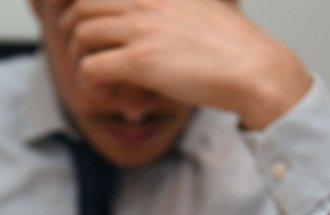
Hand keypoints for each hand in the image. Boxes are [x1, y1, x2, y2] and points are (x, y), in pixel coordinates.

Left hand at [59, 0, 312, 129]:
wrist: (255, 69)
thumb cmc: (231, 47)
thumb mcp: (199, 7)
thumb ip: (169, 6)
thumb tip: (151, 17)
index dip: (82, 7)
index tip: (87, 28)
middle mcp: (145, 1)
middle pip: (81, 6)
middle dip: (74, 33)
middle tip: (86, 56)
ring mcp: (141, 28)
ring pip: (80, 34)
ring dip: (81, 59)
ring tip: (98, 77)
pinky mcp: (141, 61)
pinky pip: (90, 67)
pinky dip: (90, 82)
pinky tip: (106, 91)